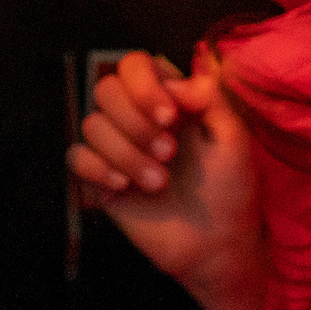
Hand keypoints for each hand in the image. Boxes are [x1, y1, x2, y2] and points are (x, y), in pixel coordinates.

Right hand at [70, 48, 262, 309]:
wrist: (217, 244)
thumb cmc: (230, 189)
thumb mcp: (234, 138)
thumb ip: (210, 97)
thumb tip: (174, 80)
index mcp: (168, 101)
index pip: (134, 65)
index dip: (143, 84)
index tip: (170, 116)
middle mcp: (137, 118)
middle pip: (105, 90)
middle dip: (135, 122)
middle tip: (168, 153)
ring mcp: (116, 148)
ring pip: (91, 125)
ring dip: (126, 153)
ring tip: (159, 183)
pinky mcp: (100, 180)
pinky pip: (76, 157)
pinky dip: (98, 168)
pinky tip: (124, 188)